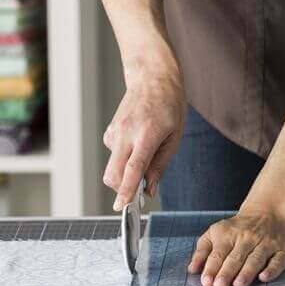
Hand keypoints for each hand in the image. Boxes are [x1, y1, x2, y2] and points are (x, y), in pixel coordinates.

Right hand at [103, 55, 185, 209]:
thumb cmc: (169, 106)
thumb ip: (161, 165)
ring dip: (125, 172)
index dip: (126, 190)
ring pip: (113, 167)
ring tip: (145, 152)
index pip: (133, 168)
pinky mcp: (109, 132)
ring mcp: (115, 132)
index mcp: (147, 135)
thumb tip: (150, 189)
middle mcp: (126, 133)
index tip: (121, 207)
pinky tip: (136, 142)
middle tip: (138, 191)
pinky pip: (114, 155)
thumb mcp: (175, 137)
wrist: (152, 78)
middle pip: (113, 174)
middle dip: (122, 189)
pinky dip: (123, 158)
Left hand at [187, 210, 284, 285]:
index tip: (206, 281)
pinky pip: (278, 261)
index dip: (212, 268)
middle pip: (236, 257)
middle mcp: (248, 237)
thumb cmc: (238, 229)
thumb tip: (192, 269)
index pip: (218, 253)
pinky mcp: (283, 250)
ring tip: (238, 284)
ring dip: (246, 272)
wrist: (268, 213)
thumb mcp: (215, 233)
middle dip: (227, 272)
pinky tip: (264, 277)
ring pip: (255, 259)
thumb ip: (202, 251)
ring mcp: (267, 243)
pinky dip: (271, 269)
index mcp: (228, 234)